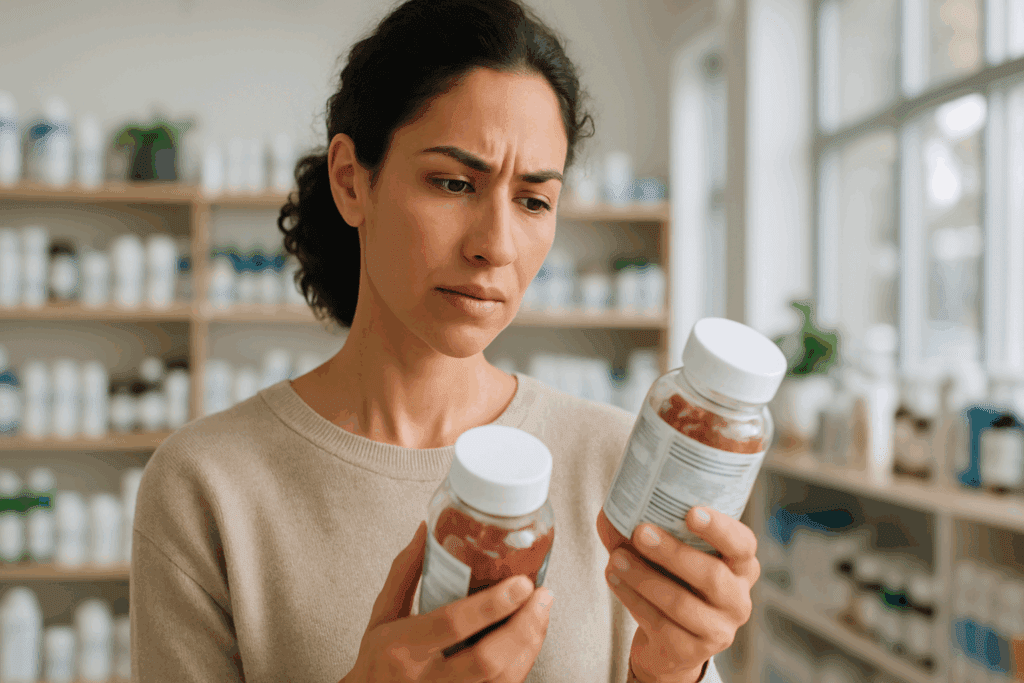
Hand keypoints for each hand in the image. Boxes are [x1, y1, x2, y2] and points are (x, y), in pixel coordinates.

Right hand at [343, 521, 555, 682]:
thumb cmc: (377, 662)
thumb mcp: (382, 616)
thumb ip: (405, 572)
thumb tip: (427, 531)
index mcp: (402, 648)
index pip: (452, 625)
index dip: (491, 605)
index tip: (519, 584)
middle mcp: (428, 679)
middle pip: (487, 660)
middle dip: (523, 627)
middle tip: (540, 596)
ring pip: (503, 679)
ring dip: (530, 644)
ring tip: (541, 611)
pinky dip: (523, 661)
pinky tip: (529, 638)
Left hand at [596, 508, 759, 682]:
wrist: (668, 643)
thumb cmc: (671, 582)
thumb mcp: (666, 555)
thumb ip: (645, 530)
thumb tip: (613, 513)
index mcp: (740, 567)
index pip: (742, 544)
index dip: (720, 528)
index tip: (692, 512)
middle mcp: (737, 600)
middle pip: (711, 575)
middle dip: (673, 552)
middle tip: (641, 532)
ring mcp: (718, 630)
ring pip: (681, 603)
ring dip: (644, 577)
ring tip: (616, 558)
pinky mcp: (691, 651)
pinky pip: (660, 624)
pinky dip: (632, 598)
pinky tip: (614, 578)